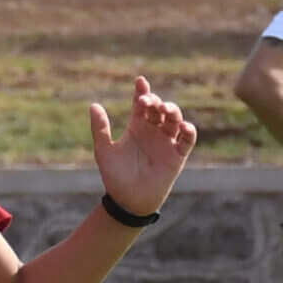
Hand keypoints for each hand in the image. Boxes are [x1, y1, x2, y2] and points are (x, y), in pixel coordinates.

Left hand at [89, 75, 196, 219]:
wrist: (128, 201)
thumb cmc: (115, 176)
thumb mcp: (104, 150)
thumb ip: (100, 128)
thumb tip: (93, 105)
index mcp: (137, 127)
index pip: (142, 103)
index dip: (142, 91)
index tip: (140, 81)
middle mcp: (153, 131)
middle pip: (159, 108)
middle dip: (155, 101)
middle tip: (147, 103)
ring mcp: (166, 142)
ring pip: (174, 119)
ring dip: (172, 111)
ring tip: (165, 110)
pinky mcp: (177, 155)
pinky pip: (187, 140)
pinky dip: (189, 131)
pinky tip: (183, 127)